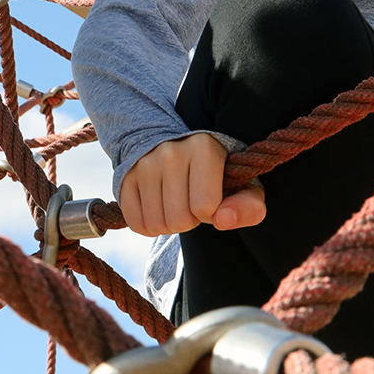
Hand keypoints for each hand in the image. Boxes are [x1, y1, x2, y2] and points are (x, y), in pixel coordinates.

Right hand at [117, 133, 265, 236]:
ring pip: (157, 224)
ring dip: (169, 225)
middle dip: (190, 221)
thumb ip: (248, 206)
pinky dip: (149, 226)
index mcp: (204, 147)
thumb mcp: (244, 187)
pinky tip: (158, 208)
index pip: (204, 206)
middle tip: (191, 202)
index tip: (212, 199)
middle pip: (179, 219)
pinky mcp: (125, 177)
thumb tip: (222, 220)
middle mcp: (170, 151)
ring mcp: (144, 163)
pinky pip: (136, 223)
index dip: (211, 213)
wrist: (176, 150)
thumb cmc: (218, 176)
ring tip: (176, 204)